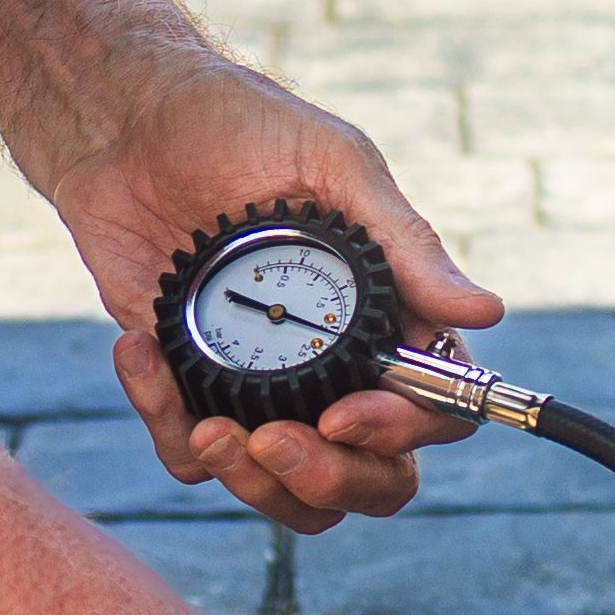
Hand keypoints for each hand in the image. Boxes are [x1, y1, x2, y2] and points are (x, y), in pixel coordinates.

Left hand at [61, 51, 508, 528]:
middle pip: (370, 479)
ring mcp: (263, 388)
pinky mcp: (189, 390)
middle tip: (276, 443)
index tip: (343, 414)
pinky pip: (191, 455)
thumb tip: (486, 312)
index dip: (402, 431)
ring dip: (254, 484)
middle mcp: (337, 367)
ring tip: (209, 430)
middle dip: (330, 480)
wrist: (128, 120)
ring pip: (286, 494)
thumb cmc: (242, 125)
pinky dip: (165, 421)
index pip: (434, 409)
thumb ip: (405, 243)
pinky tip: (139, 351)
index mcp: (390, 317)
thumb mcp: (332, 164)